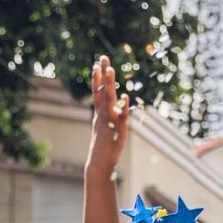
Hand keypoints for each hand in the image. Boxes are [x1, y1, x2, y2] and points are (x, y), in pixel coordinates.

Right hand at [86, 55, 129, 174]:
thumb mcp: (106, 131)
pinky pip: (121, 117)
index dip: (97, 79)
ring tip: (110, 69)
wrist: (100, 165)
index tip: (97, 64)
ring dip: (109, 84)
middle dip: (102, 74)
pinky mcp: (117, 130)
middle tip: (103, 57)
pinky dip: (123, 107)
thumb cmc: (104, 150)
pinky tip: (126, 97)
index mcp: (100, 115)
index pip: (97, 93)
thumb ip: (109, 120)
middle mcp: (103, 115)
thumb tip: (116, 112)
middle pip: (102, 91)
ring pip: (109, 99)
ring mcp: (109, 122)